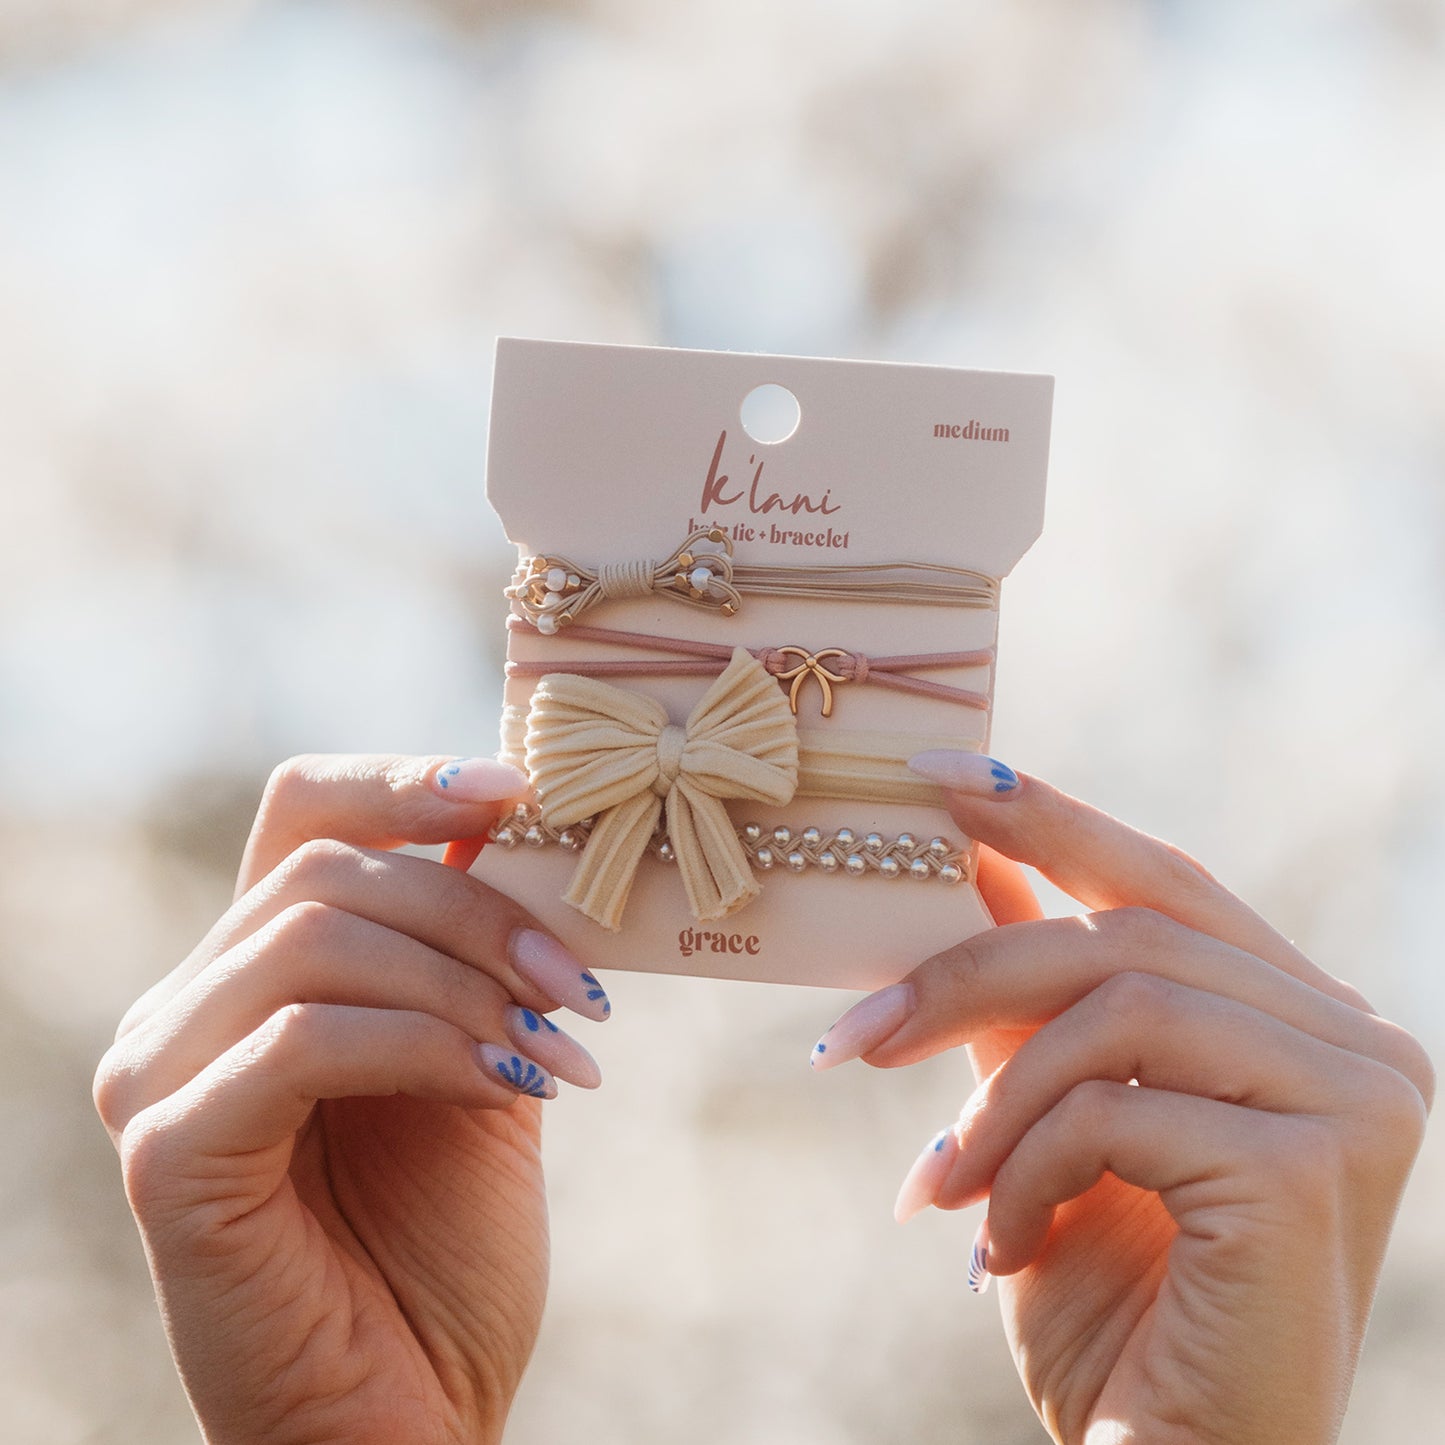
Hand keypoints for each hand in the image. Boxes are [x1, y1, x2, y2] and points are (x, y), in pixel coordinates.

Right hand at [93, 755, 610, 1444]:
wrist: (410, 1415)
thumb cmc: (444, 1245)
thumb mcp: (482, 1063)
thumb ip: (479, 959)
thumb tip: (524, 832)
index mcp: (257, 974)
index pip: (302, 816)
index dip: (403, 780)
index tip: (519, 788)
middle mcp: (187, 1010)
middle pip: (326, 870)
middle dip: (475, 911)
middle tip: (577, 987)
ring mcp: (160, 1079)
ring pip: (311, 939)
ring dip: (462, 981)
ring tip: (559, 1050)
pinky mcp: (168, 1156)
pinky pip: (302, 1039)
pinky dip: (423, 1045)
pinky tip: (503, 1091)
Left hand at [811, 754, 1432, 1444]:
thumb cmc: (1114, 1302)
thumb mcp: (1051, 1121)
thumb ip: (1030, 997)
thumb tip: (973, 858)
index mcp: (1303, 1019)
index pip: (1166, 881)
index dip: (1051, 818)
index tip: (934, 775)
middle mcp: (1357, 1042)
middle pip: (1126, 933)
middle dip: (967, 974)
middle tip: (851, 1038)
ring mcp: (1356, 1099)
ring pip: (1117, 1009)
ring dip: (994, 1102)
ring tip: (936, 1189)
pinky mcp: (1316, 1167)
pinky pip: (1118, 1109)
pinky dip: (1024, 1169)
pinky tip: (995, 1246)